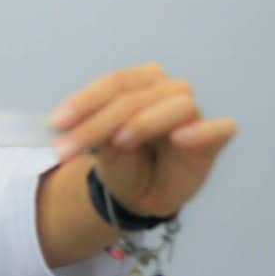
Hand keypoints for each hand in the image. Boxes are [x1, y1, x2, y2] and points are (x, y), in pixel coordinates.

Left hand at [48, 63, 236, 217]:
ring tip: (119, 141)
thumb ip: (97, 132)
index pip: (114, 83)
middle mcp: (168, 90)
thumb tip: (93, 127)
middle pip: (136, 96)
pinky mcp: (214, 139)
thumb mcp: (99, 146)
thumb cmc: (120, 159)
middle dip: (99, 122)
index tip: (56, 123)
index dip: (84, 101)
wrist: (138, 192)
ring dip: (143, 122)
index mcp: (139, 82)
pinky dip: (200, 131)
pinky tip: (179, 139)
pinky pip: (218, 129)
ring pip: (176, 105)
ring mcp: (193, 113)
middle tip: (67, 149)